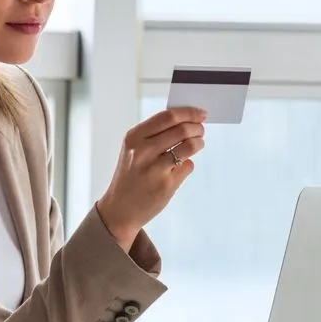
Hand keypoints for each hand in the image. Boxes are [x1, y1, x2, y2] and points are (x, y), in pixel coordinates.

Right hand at [96, 107, 206, 248]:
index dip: (188, 113)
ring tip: (198, 144)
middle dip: (197, 128)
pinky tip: (181, 166)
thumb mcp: (133, 150)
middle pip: (182, 129)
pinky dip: (189, 163)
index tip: (201, 113)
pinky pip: (188, 166)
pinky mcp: (166, 185)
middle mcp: (142, 151)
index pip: (167, 116)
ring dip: (199, 143)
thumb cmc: (131, 174)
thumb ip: (155, 134)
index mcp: (133, 137)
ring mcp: (155, 169)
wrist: (120, 209)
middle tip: (201, 130)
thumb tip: (186, 120)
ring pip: (189, 146)